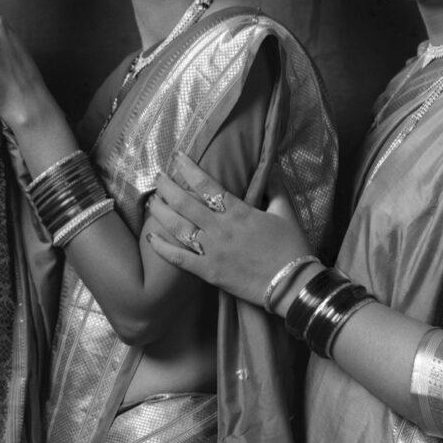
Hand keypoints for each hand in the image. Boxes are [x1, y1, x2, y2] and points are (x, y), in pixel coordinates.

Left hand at [146, 152, 312, 308]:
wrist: (293, 285)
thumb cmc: (292, 247)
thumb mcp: (286, 213)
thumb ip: (276, 190)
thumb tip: (272, 170)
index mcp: (238, 211)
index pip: (207, 185)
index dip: (189, 169)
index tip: (177, 157)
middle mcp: (220, 228)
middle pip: (185, 203)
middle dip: (167, 188)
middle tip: (157, 178)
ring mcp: (211, 250)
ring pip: (177, 227)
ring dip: (161, 212)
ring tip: (152, 203)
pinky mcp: (208, 272)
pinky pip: (179, 258)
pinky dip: (162, 248)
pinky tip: (150, 238)